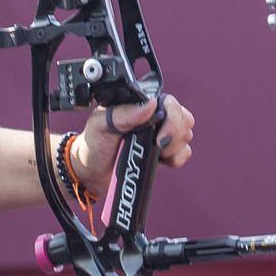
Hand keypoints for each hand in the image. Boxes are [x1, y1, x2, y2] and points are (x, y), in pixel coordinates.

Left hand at [73, 90, 194, 188]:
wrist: (90, 173)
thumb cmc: (93, 144)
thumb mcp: (101, 124)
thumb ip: (125, 113)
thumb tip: (150, 104)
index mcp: (140, 105)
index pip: (170, 103)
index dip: (172, 118)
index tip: (160, 136)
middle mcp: (153, 117)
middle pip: (184, 118)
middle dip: (175, 134)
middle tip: (158, 145)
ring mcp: (160, 135)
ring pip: (186, 135)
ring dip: (174, 147)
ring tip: (155, 152)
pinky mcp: (163, 154)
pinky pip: (184, 153)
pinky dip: (176, 159)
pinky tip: (161, 161)